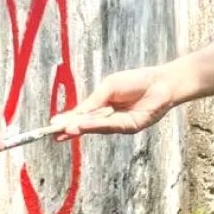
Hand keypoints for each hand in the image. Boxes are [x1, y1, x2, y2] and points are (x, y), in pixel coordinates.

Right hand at [52, 65, 178, 136]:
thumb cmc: (136, 81)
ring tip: (67, 128)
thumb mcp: (109, 87)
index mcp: (101, 106)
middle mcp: (108, 117)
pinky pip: (110, 126)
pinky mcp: (129, 127)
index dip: (67, 120)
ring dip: (81, 127)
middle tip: (55, 132)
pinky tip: (83, 125)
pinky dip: (96, 125)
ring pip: (96, 127)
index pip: (81, 116)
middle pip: (86, 125)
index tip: (52, 125)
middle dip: (70, 128)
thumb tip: (76, 113)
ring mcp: (119, 124)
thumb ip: (94, 101)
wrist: (161, 82)